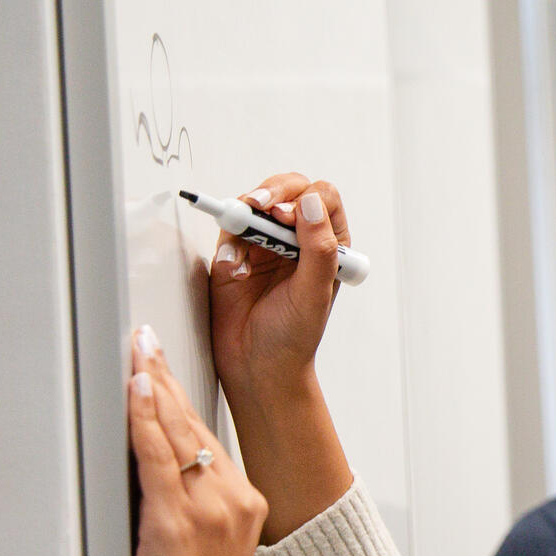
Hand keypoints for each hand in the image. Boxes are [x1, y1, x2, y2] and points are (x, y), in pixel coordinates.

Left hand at [128, 327, 269, 555]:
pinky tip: (138, 389)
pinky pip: (159, 456)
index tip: (162, 368)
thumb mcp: (205, 554)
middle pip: (193, 425)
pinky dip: (145, 418)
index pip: (207, 438)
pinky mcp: (177, 521)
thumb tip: (156, 482)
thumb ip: (192, 512)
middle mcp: (235, 497)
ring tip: (138, 350)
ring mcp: (210, 507)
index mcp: (245, 503)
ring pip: (177, 432)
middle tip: (146, 339)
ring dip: (152, 385)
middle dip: (164, 378)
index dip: (179, 399)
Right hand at [208, 173, 350, 405]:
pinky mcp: (235, 253)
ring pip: (254, 204)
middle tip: (259, 206)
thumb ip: (318, 248)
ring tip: (244, 248)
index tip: (287, 217)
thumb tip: (310, 203)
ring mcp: (264, 243)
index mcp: (327, 245)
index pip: (321, 198)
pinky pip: (229, 230)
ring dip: (246, 215)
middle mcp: (297, 239)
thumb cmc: (294, 335)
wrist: (257, 366)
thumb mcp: (315, 293)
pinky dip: (228, 242)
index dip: (304, 199)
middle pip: (287, 190)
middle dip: (271, 192)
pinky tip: (235, 270)